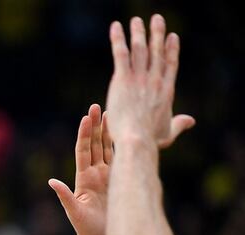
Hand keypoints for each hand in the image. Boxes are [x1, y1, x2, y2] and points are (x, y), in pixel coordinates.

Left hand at [49, 104, 110, 234]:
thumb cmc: (86, 229)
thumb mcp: (74, 212)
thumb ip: (64, 196)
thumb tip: (52, 181)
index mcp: (83, 179)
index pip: (83, 151)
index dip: (84, 134)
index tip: (85, 118)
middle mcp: (94, 174)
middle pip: (94, 145)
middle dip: (94, 126)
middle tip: (96, 106)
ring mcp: (107, 176)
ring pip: (107, 149)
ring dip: (107, 131)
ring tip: (109, 112)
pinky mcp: (118, 181)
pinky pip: (119, 160)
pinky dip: (120, 145)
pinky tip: (124, 132)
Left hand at [106, 15, 194, 148]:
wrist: (137, 139)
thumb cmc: (150, 141)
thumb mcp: (168, 133)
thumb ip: (179, 124)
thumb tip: (191, 121)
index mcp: (166, 91)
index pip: (170, 65)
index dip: (171, 50)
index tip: (172, 37)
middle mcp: (155, 80)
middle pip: (157, 52)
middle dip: (157, 34)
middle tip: (157, 19)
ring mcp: (140, 78)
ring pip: (140, 49)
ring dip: (139, 32)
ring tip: (137, 20)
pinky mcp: (123, 79)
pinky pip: (120, 54)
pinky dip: (118, 39)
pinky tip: (115, 27)